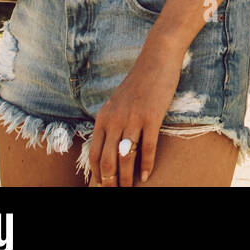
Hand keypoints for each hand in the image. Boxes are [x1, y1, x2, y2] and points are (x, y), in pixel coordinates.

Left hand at [89, 53, 182, 185]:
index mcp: (103, 117)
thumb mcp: (118, 101)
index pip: (93, 153)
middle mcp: (114, 120)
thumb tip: (110, 143)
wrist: (156, 59)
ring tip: (130, 188)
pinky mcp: (151, 116)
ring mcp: (133, 118)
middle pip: (107, 159)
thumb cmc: (139, 81)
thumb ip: (112, 121)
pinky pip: (147, 146)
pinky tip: (146, 174)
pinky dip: (146, 164)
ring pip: (125, 157)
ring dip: (127, 177)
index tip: (100, 185)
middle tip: (115, 191)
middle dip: (110, 181)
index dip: (96, 173)